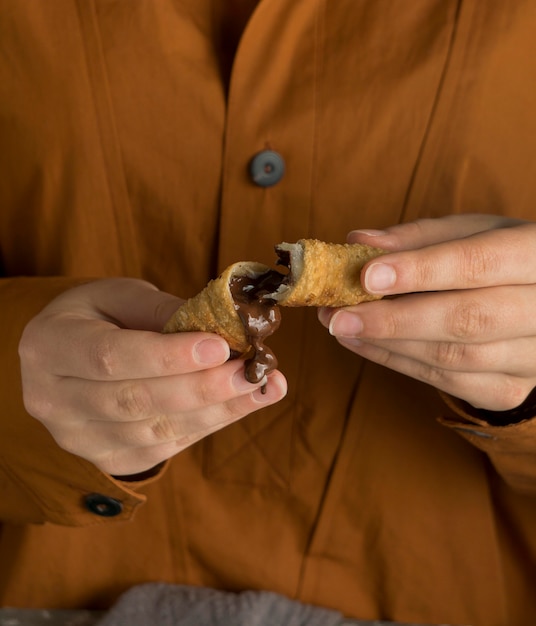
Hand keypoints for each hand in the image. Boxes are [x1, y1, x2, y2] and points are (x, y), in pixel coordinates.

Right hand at [19, 278, 286, 475]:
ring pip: (156, 431)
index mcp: (48, 347)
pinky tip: (246, 403)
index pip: (108, 357)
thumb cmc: (98, 317)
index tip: (219, 345)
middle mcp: (54, 401)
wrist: (68, 359)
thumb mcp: (120, 296)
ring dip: (217, 409)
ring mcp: (80, 439)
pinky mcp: (109, 460)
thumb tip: (222, 325)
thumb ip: (162, 311)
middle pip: (134, 401)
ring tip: (264, 386)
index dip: (166, 355)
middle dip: (201, 387)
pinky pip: (166, 446)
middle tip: (252, 370)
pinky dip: (211, 424)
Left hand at [318, 214, 535, 411]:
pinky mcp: (509, 389)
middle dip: (394, 320)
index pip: (479, 264)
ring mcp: (533, 359)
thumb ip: (418, 237)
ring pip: (454, 358)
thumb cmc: (499, 259)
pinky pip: (447, 382)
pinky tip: (364, 344)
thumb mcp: (473, 232)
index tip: (367, 275)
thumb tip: (359, 242)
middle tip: (337, 315)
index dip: (422, 270)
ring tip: (339, 326)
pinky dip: (398, 363)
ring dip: (387, 343)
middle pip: (467, 320)